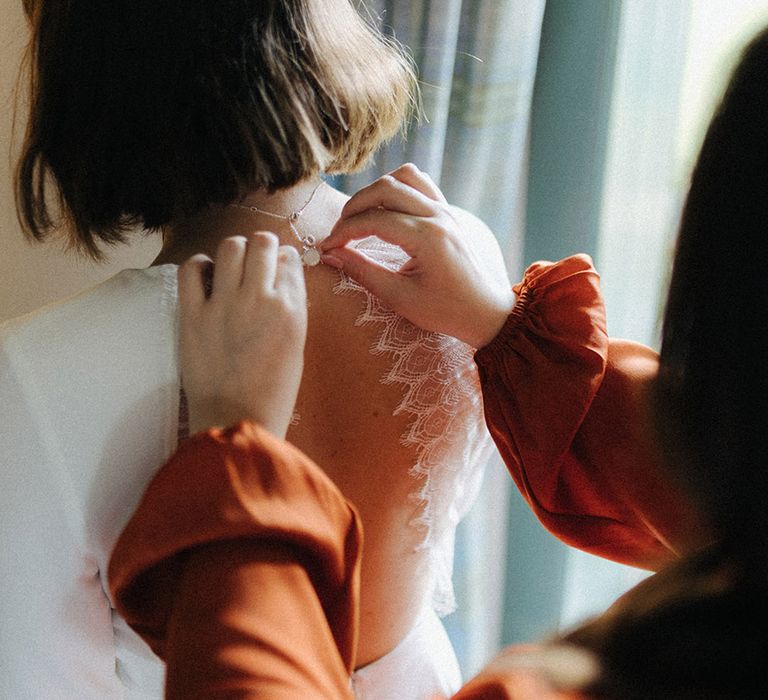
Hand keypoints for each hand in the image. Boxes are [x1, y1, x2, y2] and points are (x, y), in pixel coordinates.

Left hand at [178, 232, 306, 437]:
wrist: (237, 420)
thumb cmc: (273, 391)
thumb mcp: (296, 345)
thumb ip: (291, 307)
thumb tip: (282, 273)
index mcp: (291, 310)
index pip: (289, 259)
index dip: (282, 259)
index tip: (276, 268)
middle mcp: (260, 299)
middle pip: (262, 244)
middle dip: (261, 248)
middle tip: (255, 263)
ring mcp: (224, 305)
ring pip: (230, 247)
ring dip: (233, 251)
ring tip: (230, 268)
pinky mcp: (193, 315)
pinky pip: (192, 268)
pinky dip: (200, 265)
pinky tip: (206, 278)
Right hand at [319, 163, 513, 347]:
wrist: (484, 312)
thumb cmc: (445, 311)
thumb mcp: (400, 298)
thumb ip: (363, 272)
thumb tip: (330, 256)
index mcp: (428, 238)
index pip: (374, 220)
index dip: (343, 232)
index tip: (327, 248)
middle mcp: (438, 216)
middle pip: (385, 188)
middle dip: (354, 207)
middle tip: (339, 234)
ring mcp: (445, 210)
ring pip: (403, 177)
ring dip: (375, 191)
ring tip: (359, 217)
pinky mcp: (447, 211)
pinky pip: (419, 183)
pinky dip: (397, 188)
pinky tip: (384, 209)